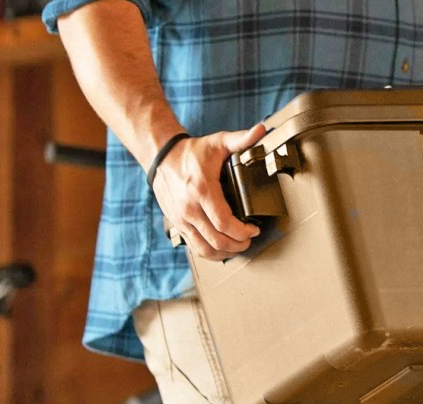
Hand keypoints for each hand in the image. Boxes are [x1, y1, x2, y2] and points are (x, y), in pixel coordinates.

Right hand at [151, 124, 265, 260]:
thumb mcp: (218, 142)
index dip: (242, 231)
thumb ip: (241, 139)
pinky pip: (194, 247)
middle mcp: (190, 208)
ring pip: (205, 249)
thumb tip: (261, 131)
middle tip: (249, 239)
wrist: (161, 157)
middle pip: (217, 240)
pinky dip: (210, 253)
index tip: (254, 229)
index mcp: (202, 190)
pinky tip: (221, 250)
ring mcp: (182, 219)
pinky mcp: (177, 224)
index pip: (224, 222)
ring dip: (225, 253)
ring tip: (238, 246)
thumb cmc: (192, 152)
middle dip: (238, 244)